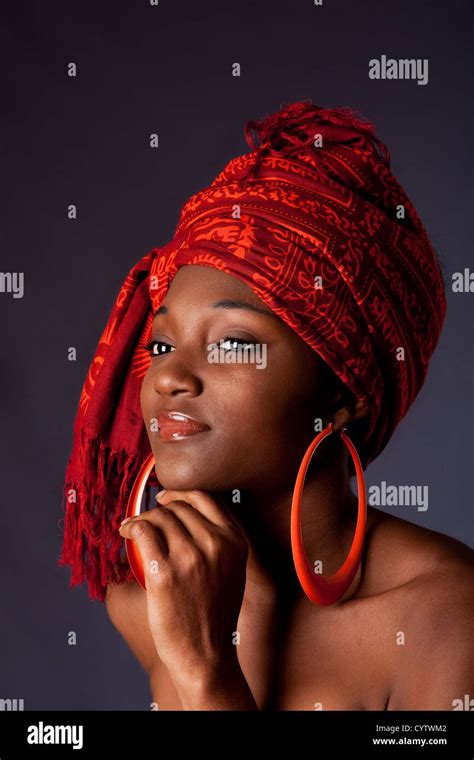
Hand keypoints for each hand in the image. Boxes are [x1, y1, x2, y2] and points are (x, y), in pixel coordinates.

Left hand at [118, 489, 248, 687]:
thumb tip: (189, 517)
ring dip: (141, 518)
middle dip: (157, 510)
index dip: (180, 494)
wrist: (207, 654)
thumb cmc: (215, 615)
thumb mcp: (232, 570)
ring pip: (158, 517)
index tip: (165, 497)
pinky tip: (125, 532)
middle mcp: (215, 544)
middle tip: (144, 519)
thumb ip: (220, 542)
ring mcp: (190, 557)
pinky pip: (143, 532)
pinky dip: (130, 527)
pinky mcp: (164, 572)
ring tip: (131, 528)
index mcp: (234, 541)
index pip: (204, 499)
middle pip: (178, 507)